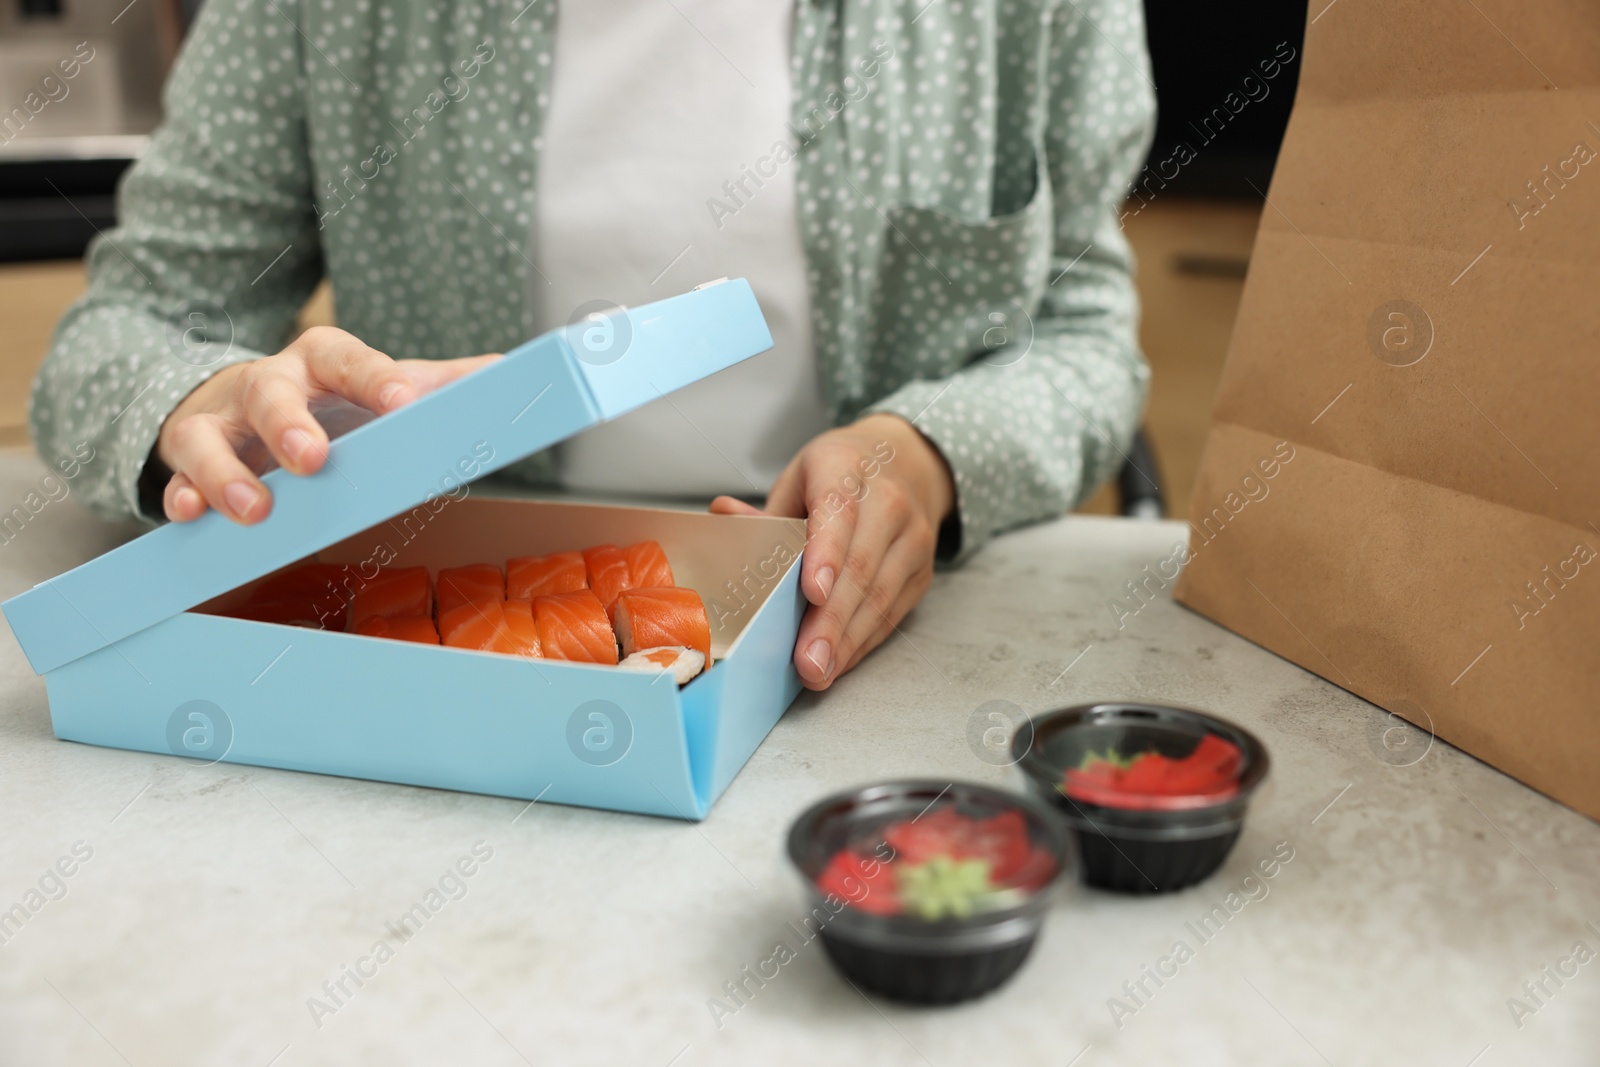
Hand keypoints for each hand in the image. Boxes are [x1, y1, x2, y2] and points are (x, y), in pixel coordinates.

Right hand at [155, 326, 498, 522]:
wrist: (239, 399)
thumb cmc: (328, 399)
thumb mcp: (381, 385)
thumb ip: (440, 383)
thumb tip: (508, 373)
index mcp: (322, 361)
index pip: (348, 359)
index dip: (374, 378)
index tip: (403, 401)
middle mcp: (267, 383)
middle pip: (272, 392)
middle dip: (290, 424)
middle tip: (314, 460)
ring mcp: (221, 420)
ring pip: (209, 437)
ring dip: (227, 473)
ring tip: (254, 509)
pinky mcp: (187, 456)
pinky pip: (176, 478)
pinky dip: (181, 497)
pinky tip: (189, 517)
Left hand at [711, 413, 954, 690]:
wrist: (907, 463)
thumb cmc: (840, 475)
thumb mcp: (800, 477)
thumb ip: (767, 511)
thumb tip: (722, 517)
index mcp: (846, 467)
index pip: (838, 511)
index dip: (826, 552)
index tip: (812, 592)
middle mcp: (888, 502)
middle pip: (859, 565)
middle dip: (831, 619)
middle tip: (806, 659)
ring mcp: (912, 538)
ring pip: (879, 595)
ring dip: (846, 640)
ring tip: (818, 672)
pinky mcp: (921, 570)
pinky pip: (891, 612)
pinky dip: (862, 642)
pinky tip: (838, 662)